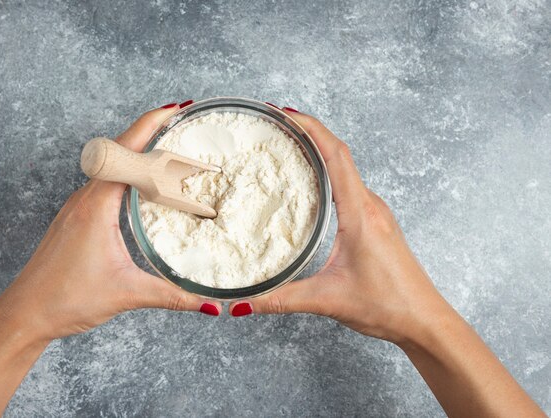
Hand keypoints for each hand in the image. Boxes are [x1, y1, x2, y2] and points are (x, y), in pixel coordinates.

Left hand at [0, 106, 221, 341]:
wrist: (24, 313)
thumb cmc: (64, 298)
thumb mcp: (126, 294)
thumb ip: (171, 295)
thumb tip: (208, 305)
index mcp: (96, 205)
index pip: (126, 151)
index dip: (151, 125)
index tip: (175, 109)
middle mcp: (85, 199)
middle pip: (120, 151)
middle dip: (153, 134)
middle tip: (183, 128)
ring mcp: (78, 207)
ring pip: (112, 167)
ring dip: (139, 155)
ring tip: (169, 153)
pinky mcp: (77, 218)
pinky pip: (105, 184)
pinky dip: (128, 175)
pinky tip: (142, 188)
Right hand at [230, 109, 447, 343]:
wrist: (425, 320)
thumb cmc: (389, 305)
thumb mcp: (328, 300)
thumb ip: (282, 300)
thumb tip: (243, 303)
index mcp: (360, 214)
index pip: (336, 155)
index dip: (311, 128)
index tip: (285, 113)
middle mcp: (370, 205)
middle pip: (339, 153)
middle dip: (308, 132)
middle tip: (276, 123)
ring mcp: (375, 212)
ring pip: (346, 168)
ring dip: (319, 150)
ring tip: (289, 145)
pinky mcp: (375, 222)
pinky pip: (349, 185)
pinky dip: (328, 172)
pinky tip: (311, 182)